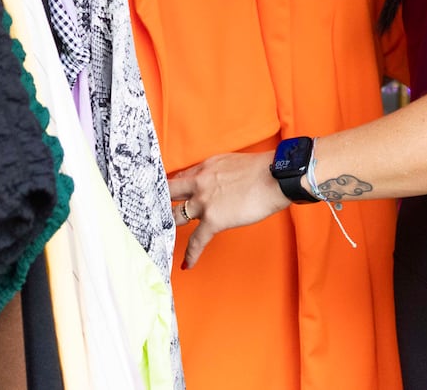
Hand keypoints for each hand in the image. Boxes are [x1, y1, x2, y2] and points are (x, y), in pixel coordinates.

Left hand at [168, 152, 289, 268]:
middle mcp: (199, 183)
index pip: (178, 178)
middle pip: (168, 195)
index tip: (163, 196)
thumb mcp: (232, 162)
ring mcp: (203, 202)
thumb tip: (215, 183)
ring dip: (169, 228)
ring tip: (161, 239)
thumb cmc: (262, 169)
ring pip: (175, 217)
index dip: (169, 189)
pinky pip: (196, 242)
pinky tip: (186, 264)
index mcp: (205, 167)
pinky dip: (190, 255)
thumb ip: (217, 172)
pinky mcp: (213, 220)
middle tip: (150, 216)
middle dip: (158, 205)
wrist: (276, 177)